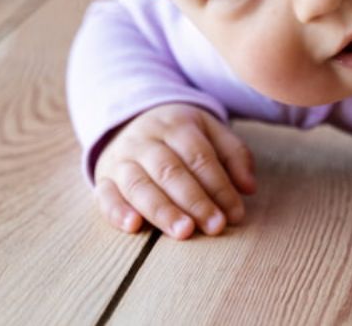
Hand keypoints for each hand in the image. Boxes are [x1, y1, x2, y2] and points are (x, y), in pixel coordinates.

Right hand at [93, 103, 256, 238]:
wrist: (131, 119)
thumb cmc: (180, 134)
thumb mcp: (210, 131)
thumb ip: (234, 155)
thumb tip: (249, 188)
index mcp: (176, 125)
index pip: (200, 157)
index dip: (219, 186)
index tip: (235, 214)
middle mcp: (145, 140)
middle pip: (170, 171)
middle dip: (195, 201)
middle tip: (214, 226)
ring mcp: (121, 159)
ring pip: (139, 185)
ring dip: (162, 211)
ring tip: (183, 231)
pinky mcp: (103, 178)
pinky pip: (105, 195)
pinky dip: (117, 211)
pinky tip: (133, 226)